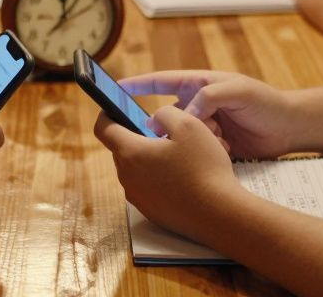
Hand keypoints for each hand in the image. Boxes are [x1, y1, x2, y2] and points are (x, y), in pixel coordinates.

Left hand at [94, 106, 240, 242]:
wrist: (220, 214)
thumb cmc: (204, 167)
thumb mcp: (189, 124)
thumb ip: (164, 114)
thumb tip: (154, 121)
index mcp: (130, 153)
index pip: (103, 128)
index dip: (107, 113)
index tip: (115, 108)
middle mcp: (127, 178)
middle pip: (122, 149)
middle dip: (137, 138)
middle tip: (162, 133)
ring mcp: (138, 198)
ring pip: (136, 169)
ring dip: (149, 159)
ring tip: (178, 157)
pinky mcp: (151, 212)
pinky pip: (147, 188)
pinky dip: (158, 179)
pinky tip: (183, 179)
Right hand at [119, 70, 295, 159]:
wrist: (290, 129)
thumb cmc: (266, 102)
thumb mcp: (238, 90)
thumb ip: (210, 96)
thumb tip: (186, 113)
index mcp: (199, 84)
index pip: (160, 82)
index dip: (136, 85)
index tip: (114, 89)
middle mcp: (198, 104)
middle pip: (168, 115)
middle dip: (171, 125)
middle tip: (177, 133)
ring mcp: (205, 126)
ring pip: (182, 136)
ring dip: (195, 140)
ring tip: (221, 138)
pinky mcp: (213, 145)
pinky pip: (196, 151)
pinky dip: (207, 151)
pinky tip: (226, 148)